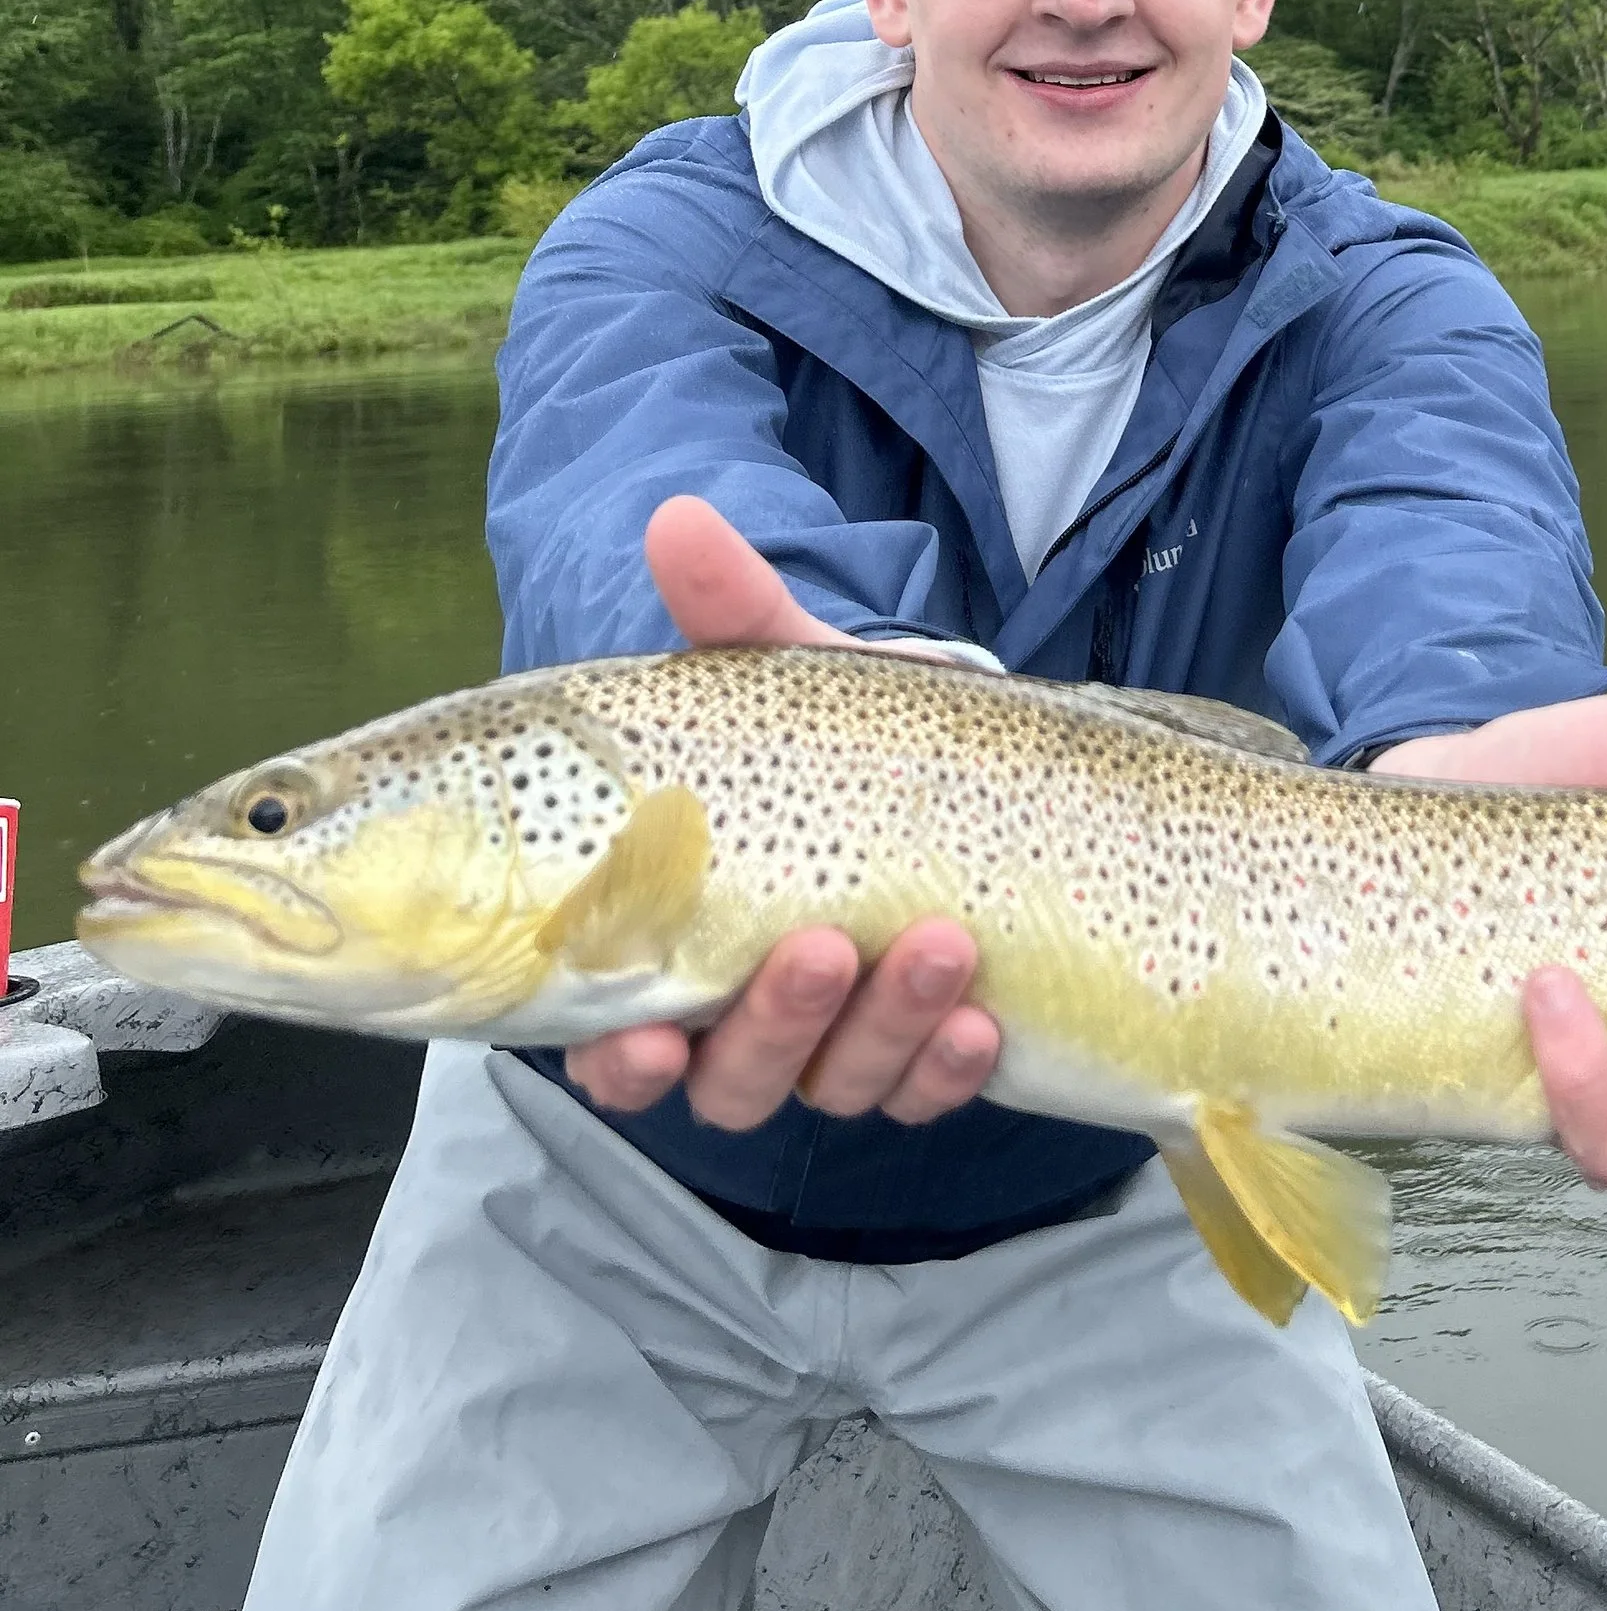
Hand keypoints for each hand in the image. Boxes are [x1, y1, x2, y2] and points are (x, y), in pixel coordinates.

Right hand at [563, 497, 1002, 1132]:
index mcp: (673, 946)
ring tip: (944, 946)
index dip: (624, 1058)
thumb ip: (733, 615)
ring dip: (883, 1030)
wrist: (953, 764)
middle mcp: (740, 1017)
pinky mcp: (918, 1056)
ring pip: (835, 1084)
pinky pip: (925, 1091)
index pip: (617, 1043)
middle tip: (830, 949)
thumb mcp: (791, 676)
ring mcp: (835, 1045)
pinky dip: (948, 1067)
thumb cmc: (834, 739)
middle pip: (732, 1078)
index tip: (650, 1031)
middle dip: (779, 1026)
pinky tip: (984, 1021)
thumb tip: (679, 519)